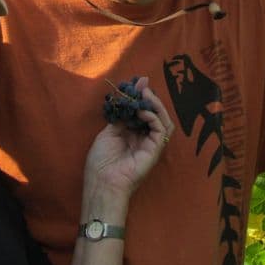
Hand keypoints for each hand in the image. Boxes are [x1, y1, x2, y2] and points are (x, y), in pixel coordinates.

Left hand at [83, 76, 173, 197]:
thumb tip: (128, 97)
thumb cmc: (101, 161)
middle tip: (143, 84)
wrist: (102, 182)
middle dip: (150, 97)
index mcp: (132, 134)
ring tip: (146, 94)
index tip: (138, 82)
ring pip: (163, 121)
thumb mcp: (109, 132)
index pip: (142, 112)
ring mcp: (151, 145)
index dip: (141, 97)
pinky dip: (154, 117)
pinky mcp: (155, 151)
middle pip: (155, 114)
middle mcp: (144, 138)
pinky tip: (143, 112)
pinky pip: (161, 130)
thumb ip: (121, 116)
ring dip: (156, 105)